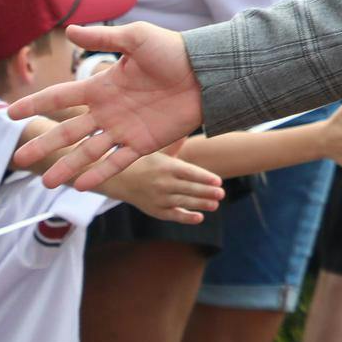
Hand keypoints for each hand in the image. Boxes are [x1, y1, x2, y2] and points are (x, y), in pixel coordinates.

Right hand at [8, 22, 203, 190]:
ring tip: (47, 183)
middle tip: (20, 159)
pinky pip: (118, 160)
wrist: (208, 72)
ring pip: (89, 151)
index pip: (62, 97)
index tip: (11, 113)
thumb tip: (69, 30)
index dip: (37, 104)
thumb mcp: (137, 38)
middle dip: (45, 144)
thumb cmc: (173, 51)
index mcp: (102, 85)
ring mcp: (125, 128)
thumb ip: (104, 38)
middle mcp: (108, 110)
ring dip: (68, 166)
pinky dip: (101, 172)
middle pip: (69, 131)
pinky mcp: (145, 143)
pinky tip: (82, 185)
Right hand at [108, 150, 224, 224]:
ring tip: (216, 204)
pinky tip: (200, 218)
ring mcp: (159, 198)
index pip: (189, 172)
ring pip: (183, 202)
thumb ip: (177, 143)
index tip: (219, 181)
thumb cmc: (146, 162)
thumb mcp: (160, 150)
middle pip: (189, 188)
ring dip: (201, 204)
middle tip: (222, 193)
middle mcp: (163, 183)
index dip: (204, 177)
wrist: (119, 180)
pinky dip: (186, 218)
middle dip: (207, 192)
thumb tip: (190, 123)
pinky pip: (173, 215)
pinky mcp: (156, 211)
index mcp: (167, 167)